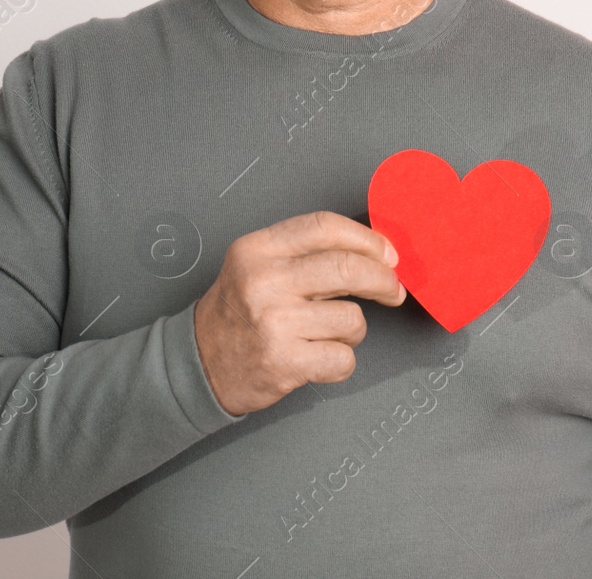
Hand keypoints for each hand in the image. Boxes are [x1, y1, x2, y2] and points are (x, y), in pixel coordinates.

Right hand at [192, 210, 404, 415]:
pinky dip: (340, 362)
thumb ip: (306, 253)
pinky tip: (319, 357)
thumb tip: (374, 251)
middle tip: (393, 289)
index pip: (324, 227)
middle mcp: (263, 281)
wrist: (198, 363)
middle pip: (347, 267)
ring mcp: (273, 323)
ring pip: (352, 318)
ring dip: (352, 330)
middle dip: (383, 279)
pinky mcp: (284, 362)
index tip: (388, 253)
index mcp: (257, 250)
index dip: (367, 239)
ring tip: (328, 333)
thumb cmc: (237, 313)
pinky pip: (343, 358)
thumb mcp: (257, 265)